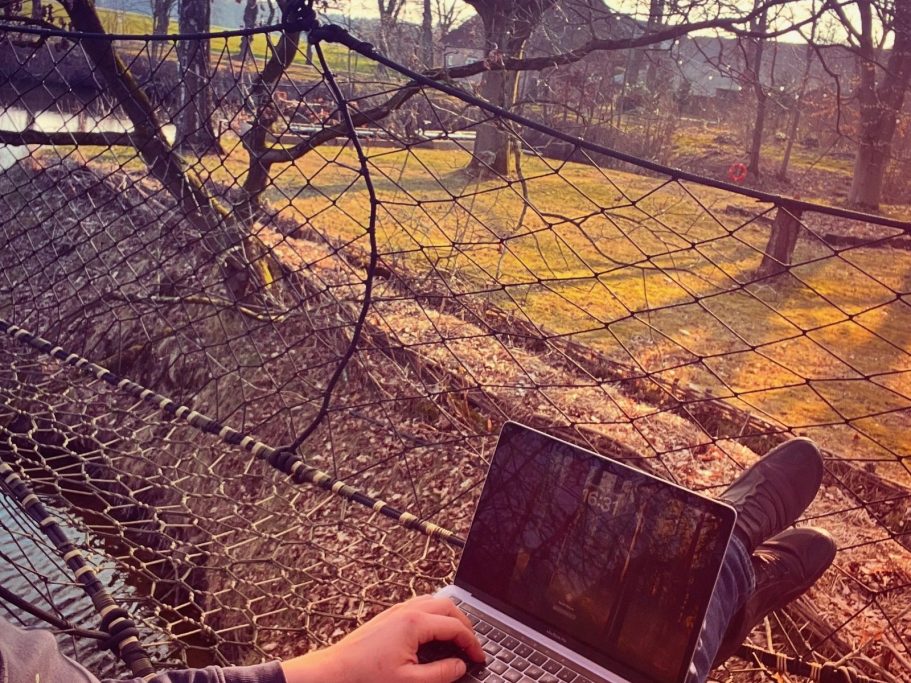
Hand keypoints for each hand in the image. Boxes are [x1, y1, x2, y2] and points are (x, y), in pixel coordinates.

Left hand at [280, 595, 484, 682]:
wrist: (333, 673)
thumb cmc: (366, 678)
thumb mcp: (410, 682)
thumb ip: (441, 674)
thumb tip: (460, 666)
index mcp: (415, 623)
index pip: (455, 626)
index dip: (472, 643)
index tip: (479, 659)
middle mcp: (407, 610)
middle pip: (448, 606)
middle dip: (465, 625)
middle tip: (473, 645)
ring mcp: (396, 611)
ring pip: (433, 602)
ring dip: (450, 617)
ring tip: (458, 637)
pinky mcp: (387, 616)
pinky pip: (419, 606)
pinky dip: (434, 616)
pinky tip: (434, 633)